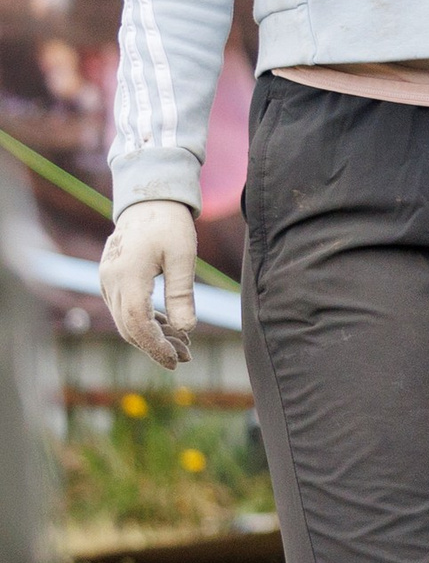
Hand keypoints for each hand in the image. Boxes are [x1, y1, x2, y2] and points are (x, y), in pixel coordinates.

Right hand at [100, 202, 198, 370]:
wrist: (149, 201)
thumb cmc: (169, 224)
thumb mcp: (183, 256)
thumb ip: (181, 293)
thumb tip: (186, 330)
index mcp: (128, 275)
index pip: (137, 323)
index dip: (155, 346)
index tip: (177, 360)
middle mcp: (111, 281)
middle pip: (129, 327)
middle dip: (156, 346)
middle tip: (186, 357)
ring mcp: (108, 281)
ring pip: (126, 321)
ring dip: (153, 336)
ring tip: (184, 346)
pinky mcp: (112, 280)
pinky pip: (125, 309)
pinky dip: (145, 322)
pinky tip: (169, 329)